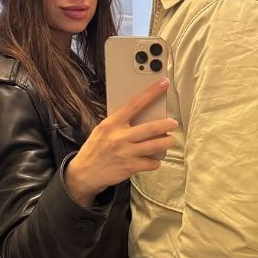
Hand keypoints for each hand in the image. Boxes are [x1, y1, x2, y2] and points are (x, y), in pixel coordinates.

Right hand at [64, 78, 176, 205]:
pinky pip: (151, 163)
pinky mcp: (130, 167)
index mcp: (112, 123)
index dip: (151, 92)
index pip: (135, 103)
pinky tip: (154, 159)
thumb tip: (142, 114)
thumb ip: (119, 122)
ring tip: (171, 140)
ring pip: (155, 146)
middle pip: (151, 128)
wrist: (84, 173)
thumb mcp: (103, 129)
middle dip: (166, 125)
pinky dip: (156, 161)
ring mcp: (126, 153)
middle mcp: (120, 137)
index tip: (164, 84)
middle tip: (173, 123)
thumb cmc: (95, 149)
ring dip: (167, 142)